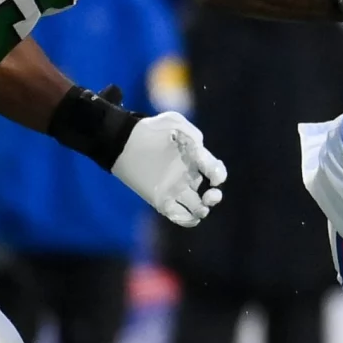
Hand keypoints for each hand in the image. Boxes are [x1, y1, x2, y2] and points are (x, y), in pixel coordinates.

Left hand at [111, 111, 226, 227]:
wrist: (123, 141)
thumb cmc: (150, 129)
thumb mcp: (173, 122)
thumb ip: (192, 133)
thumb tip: (201, 149)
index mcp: (195, 159)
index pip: (215, 170)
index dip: (219, 174)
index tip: (214, 176)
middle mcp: (187, 176)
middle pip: (210, 193)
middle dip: (215, 197)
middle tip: (209, 196)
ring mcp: (174, 189)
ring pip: (196, 207)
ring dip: (202, 211)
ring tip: (201, 209)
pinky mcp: (161, 201)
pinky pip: (178, 215)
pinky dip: (187, 220)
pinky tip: (190, 217)